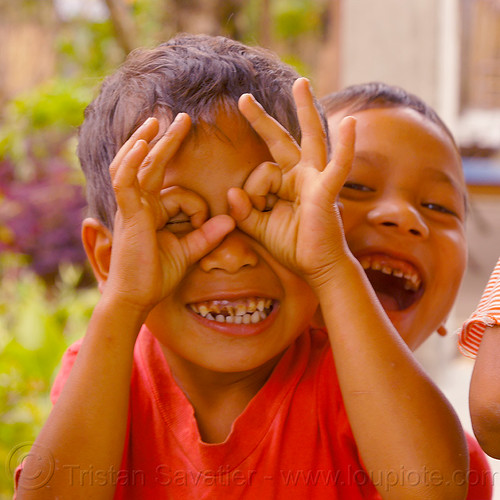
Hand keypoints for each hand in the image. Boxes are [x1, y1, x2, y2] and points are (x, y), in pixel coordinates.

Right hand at [106, 115, 234, 311]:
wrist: (137, 298)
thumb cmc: (157, 275)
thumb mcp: (189, 251)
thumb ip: (207, 235)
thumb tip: (229, 220)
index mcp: (153, 212)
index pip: (179, 194)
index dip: (198, 208)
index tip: (206, 226)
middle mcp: (139, 204)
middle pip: (152, 165)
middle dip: (166, 140)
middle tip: (182, 118)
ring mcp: (131, 207)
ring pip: (136, 166)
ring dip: (147, 141)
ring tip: (159, 119)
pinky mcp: (128, 214)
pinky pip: (125, 181)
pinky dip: (132, 162)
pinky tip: (141, 144)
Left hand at [228, 78, 355, 288]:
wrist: (318, 269)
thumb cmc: (293, 247)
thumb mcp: (260, 229)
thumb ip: (244, 212)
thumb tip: (231, 192)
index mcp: (285, 184)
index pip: (260, 173)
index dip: (251, 194)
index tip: (254, 211)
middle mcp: (302, 176)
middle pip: (282, 140)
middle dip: (262, 120)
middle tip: (244, 99)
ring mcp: (316, 180)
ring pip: (312, 139)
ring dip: (306, 111)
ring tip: (300, 83)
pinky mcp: (327, 191)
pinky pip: (338, 167)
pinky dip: (346, 147)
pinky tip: (350, 123)